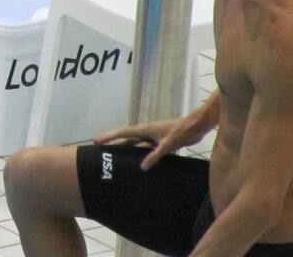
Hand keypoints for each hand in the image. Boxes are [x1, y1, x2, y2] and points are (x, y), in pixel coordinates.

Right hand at [94, 116, 210, 170]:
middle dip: (112, 141)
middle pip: (126, 137)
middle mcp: (146, 131)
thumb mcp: (168, 144)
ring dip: (124, 146)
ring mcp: (152, 135)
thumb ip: (155, 155)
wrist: (195, 126)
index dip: (109, 136)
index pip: (123, 132)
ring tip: (114, 154)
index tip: (96, 140)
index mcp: (145, 129)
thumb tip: (141, 167)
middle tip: (99, 147)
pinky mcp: (159, 140)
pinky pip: (144, 146)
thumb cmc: (181, 132)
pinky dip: (137, 151)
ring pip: (134, 142)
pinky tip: (137, 160)